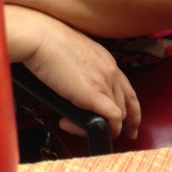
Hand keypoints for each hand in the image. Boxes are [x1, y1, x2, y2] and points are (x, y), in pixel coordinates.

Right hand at [6, 5, 140, 139]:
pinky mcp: (95, 96)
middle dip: (122, 124)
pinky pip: (111, 121)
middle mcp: (111, 71)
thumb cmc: (46, 41)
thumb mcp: (73, 54)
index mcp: (107, 60)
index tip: (129, 122)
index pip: (127, 89)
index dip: (131, 109)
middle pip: (126, 105)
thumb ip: (82, 70)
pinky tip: (76, 126)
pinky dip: (100, 129)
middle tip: (112, 134)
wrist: (40, 37)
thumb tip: (75, 85)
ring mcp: (105, 83)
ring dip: (101, 127)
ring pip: (118, 117)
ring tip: (73, 125)